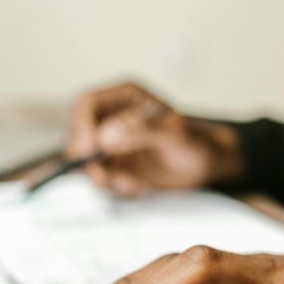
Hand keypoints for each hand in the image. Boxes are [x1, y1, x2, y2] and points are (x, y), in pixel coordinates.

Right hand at [67, 82, 242, 195]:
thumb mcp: (174, 134)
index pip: (88, 104)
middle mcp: (112, 117)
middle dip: (87, 159)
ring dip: (103, 176)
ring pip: (85, 159)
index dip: (82, 126)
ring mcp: (110, 142)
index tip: (90, 150)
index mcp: (125, 97)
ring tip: (132, 183)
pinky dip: (115, 186)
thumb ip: (142, 131)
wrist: (206, 165)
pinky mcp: (114, 164)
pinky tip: (138, 186)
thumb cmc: (196, 142)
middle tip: (105, 178)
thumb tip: (107, 136)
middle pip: (78, 133)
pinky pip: (101, 177)